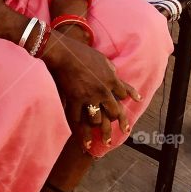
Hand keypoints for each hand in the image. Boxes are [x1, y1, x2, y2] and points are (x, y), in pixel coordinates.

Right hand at [43, 32, 141, 149]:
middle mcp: (103, 91)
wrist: (65, 53)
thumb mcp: (102, 58)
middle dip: (117, 120)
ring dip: (98, 126)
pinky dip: (79, 130)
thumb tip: (116, 73)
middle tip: (123, 130)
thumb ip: (110, 68)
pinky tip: (83, 138)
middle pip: (114, 111)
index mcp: (111, 79)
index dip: (124, 99)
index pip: (123, 94)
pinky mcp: (75, 100)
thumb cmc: (83, 53)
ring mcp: (89, 97)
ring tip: (101, 136)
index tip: (125, 104)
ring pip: (97, 119)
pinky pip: (78, 118)